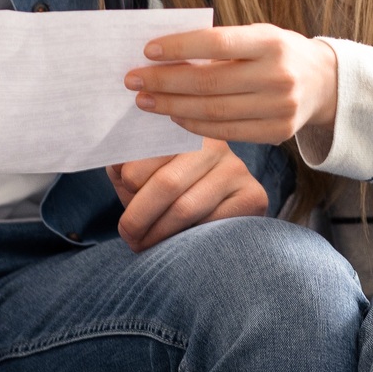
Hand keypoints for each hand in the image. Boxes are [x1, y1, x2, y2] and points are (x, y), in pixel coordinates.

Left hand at [107, 139, 268, 250]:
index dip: (130, 177)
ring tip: (142, 244)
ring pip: (186, 208)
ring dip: (157, 233)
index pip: (151, 148)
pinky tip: (176, 244)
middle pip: (167, 183)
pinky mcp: (253, 196)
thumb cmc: (162, 190)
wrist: (205, 212)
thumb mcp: (137, 171)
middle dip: (139, 215)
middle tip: (127, 233)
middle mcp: (214, 143)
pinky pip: (211, 224)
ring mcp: (236, 169)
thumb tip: (119, 165)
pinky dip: (186, 240)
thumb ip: (123, 161)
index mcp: (181, 127)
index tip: (122, 194)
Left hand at [126, 24, 338, 143]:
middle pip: (209, 82)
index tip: (147, 51)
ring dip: (172, 106)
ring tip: (146, 100)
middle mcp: (278, 75)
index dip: (179, 47)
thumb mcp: (257, 36)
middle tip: (134, 80)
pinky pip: (226, 132)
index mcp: (270, 42)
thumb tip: (163, 54)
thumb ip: (220, 45)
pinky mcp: (277, 132)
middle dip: (165, 81)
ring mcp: (280, 107)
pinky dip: (195, 125)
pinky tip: (174, 116)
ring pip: (214, 111)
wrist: (324, 82)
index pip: (217, 43)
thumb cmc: (277, 53)